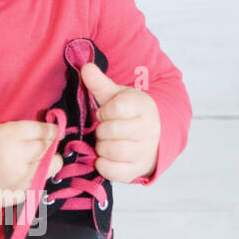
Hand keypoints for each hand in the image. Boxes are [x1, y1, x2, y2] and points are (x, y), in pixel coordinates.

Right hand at [0, 119, 63, 212]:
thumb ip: (20, 131)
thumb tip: (44, 132)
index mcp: (11, 135)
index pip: (43, 130)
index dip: (51, 130)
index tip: (54, 131)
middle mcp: (20, 155)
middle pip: (49, 147)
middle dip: (50, 145)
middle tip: (45, 145)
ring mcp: (22, 176)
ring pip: (52, 166)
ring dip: (48, 161)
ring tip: (38, 160)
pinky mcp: (21, 192)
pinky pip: (40, 181)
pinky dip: (37, 176)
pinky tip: (25, 174)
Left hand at [80, 60, 159, 181]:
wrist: (152, 137)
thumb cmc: (130, 114)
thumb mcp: (117, 96)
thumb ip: (100, 83)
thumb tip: (85, 67)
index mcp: (143, 107)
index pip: (116, 108)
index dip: (104, 112)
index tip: (105, 113)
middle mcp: (147, 130)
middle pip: (110, 131)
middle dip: (101, 130)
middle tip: (105, 129)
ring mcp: (143, 152)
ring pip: (112, 151)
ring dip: (101, 147)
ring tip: (106, 142)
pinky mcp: (136, 170)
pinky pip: (113, 171)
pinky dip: (104, 165)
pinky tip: (105, 157)